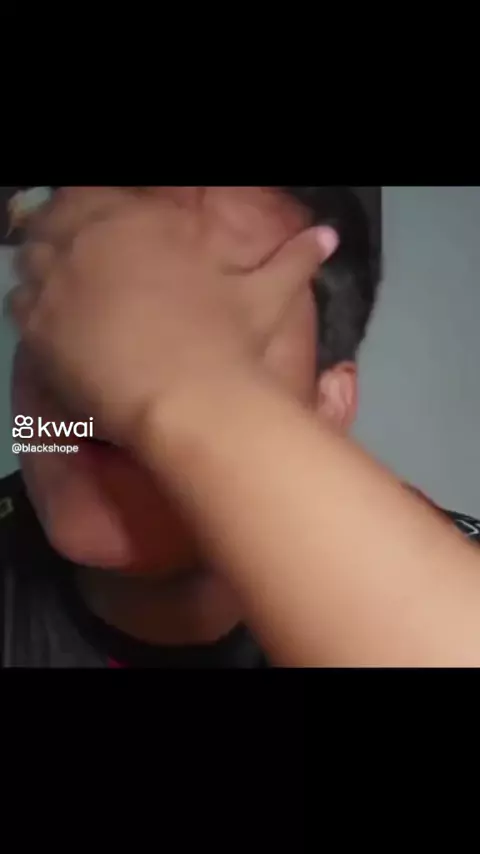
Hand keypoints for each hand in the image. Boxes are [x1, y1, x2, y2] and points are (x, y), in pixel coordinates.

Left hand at [9, 187, 335, 447]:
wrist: (191, 402)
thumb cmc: (228, 345)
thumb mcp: (266, 297)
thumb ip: (294, 260)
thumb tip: (330, 235)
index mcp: (143, 221)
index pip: (101, 194)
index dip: (99, 212)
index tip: (109, 236)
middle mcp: (92, 237)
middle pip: (59, 216)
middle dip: (68, 233)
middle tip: (86, 266)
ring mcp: (59, 278)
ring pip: (32, 253)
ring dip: (46, 265)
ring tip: (68, 292)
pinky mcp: (38, 322)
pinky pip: (18, 300)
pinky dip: (32, 307)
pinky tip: (52, 323)